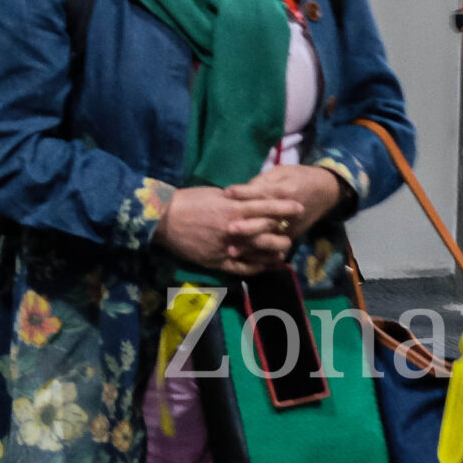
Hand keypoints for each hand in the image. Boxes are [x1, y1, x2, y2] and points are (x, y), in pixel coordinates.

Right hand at [157, 186, 292, 276]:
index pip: (267, 207)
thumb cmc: (189, 201)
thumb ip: (235, 199)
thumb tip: (251, 200)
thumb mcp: (215, 194)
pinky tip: (266, 266)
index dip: (285, 207)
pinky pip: (243, 267)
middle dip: (283, 231)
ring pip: (259, 252)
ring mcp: (228, 247)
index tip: (298, 207)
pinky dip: (257, 267)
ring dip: (274, 251)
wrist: (164, 220)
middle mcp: (235, 228)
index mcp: (234, 208)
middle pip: (268, 232)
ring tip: (283, 250)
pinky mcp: (219, 261)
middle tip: (291, 230)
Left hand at [224, 164, 350, 242]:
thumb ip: (261, 182)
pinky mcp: (292, 236)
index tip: (226, 193)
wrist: (326, 192)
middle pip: (266, 220)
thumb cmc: (299, 177)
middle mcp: (288, 212)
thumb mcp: (280, 172)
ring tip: (231, 250)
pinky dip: (258, 254)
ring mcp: (291, 227)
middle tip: (229, 229)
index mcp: (285, 191)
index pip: (262, 193)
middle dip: (248, 226)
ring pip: (269, 239)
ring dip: (251, 246)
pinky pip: (274, 248)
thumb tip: (240, 193)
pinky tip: (243, 259)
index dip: (244, 193)